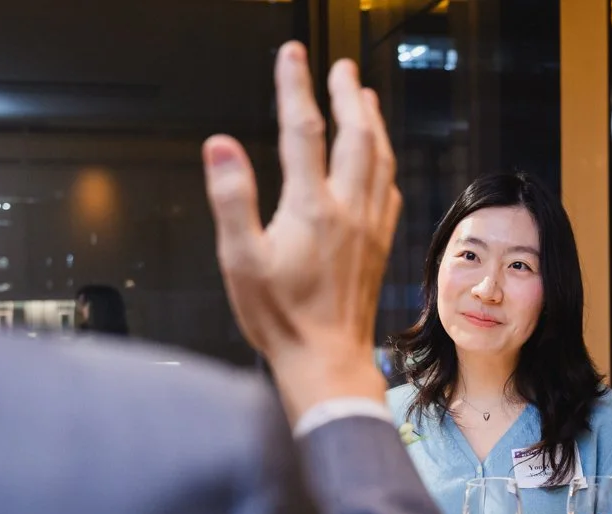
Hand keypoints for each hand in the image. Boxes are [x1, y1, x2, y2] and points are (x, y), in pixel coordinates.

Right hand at [202, 42, 400, 418]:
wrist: (327, 361)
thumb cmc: (281, 318)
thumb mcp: (240, 260)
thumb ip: (232, 198)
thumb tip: (221, 145)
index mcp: (311, 207)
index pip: (304, 130)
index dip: (296, 87)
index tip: (293, 54)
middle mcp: (348, 210)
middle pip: (356, 136)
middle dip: (347, 95)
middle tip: (341, 66)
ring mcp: (369, 228)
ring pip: (381, 160)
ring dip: (373, 124)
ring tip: (366, 98)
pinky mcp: (379, 247)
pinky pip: (390, 192)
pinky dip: (385, 165)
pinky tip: (382, 164)